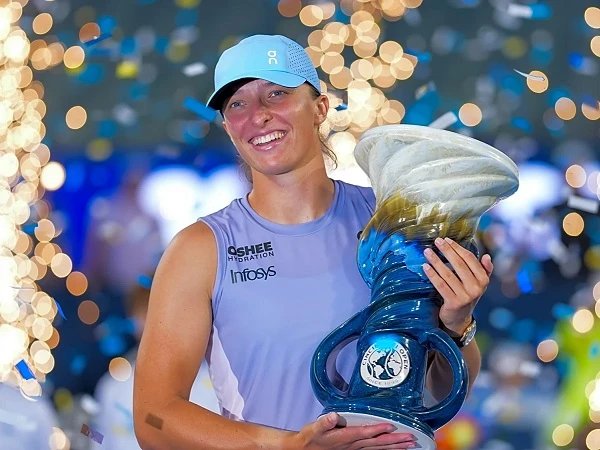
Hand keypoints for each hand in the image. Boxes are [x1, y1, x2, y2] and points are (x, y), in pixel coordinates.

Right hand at [290, 412, 416, 448]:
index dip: (378, 430)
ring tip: (410, 444)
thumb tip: (332, 415)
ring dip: (395, 447)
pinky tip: (396, 449)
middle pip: (378, 444)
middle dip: (395, 441)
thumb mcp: (314, 428)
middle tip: (411, 439)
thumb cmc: (311, 437)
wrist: (305, 449)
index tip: (391, 426)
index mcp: (345, 438)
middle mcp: (353, 445)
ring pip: (379, 449)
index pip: (365, 433)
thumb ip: (325, 422)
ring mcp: (355, 449)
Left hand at [422, 237, 492, 335]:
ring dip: (436, 261)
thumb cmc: (467, 295)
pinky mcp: (453, 303)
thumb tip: (487, 256)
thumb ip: (484, 270)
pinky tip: (425, 267)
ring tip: (427, 252)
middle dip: (447, 251)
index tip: (447, 240)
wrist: (459, 319)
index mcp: (483, 280)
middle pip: (459, 264)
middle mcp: (476, 288)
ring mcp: (465, 296)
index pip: (470, 259)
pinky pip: (441, 285)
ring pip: (448, 274)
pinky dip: (432, 275)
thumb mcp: (478, 283)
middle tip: (436, 241)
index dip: (458, 248)